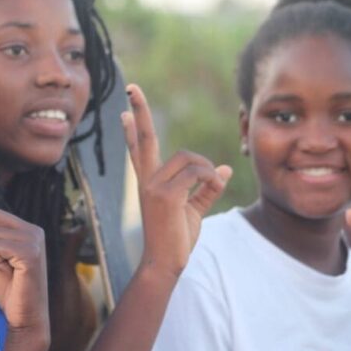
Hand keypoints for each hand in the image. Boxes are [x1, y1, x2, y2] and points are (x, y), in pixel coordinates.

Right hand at [123, 84, 231, 278]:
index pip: (139, 149)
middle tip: (132, 87)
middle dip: (141, 111)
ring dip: (206, 170)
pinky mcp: (165, 195)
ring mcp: (153, 186)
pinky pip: (196, 173)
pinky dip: (211, 179)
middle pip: (145, 138)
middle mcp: (147, 180)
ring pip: (188, 159)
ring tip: (213, 187)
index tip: (125, 109)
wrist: (165, 263)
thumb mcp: (194, 210)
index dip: (133, 129)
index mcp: (150, 182)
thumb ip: (207, 188)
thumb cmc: (177, 239)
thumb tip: (224, 168)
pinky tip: (214, 189)